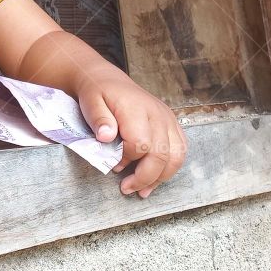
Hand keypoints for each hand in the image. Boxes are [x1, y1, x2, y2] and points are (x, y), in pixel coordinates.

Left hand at [76, 72, 186, 198]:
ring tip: (143, 190)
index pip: (141, 144)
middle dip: (145, 177)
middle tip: (127, 188)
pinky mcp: (172, 123)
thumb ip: (98, 119)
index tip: (114, 166)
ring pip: (176, 155)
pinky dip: (170, 167)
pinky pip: (180, 149)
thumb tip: (106, 137)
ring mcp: (168, 118)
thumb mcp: (90, 102)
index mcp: (136, 108)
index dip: (128, 160)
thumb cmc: (98, 92)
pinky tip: (155, 176)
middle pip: (162, 154)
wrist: (109, 79)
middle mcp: (157, 113)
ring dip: (161, 177)